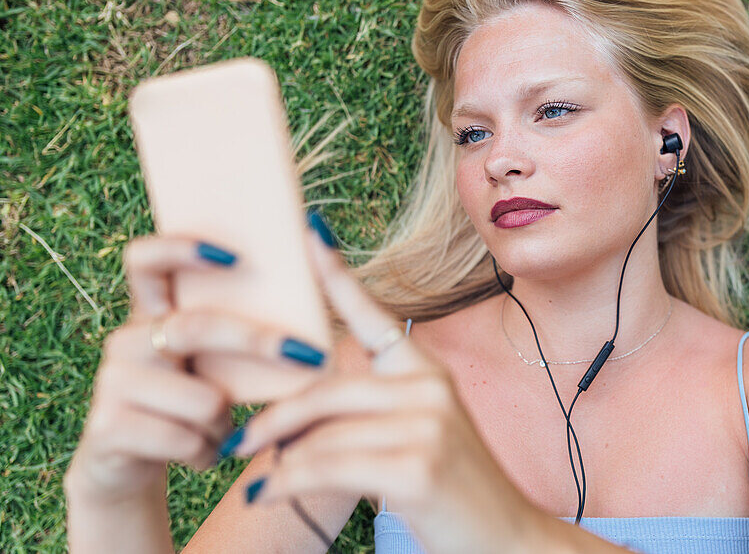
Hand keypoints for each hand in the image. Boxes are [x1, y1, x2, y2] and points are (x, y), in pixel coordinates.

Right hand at [65, 234, 329, 503]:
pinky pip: (186, 439)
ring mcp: (111, 381)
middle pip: (195, 328)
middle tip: (309, 355)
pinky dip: (208, 453)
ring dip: (227, 423)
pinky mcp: (107, 426)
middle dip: (259, 342)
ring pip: (203, 399)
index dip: (181, 248)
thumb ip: (233, 331)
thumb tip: (312, 287)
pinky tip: (200, 454)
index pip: (144, 259)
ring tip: (220, 430)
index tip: (235, 256)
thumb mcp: (207, 366)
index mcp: (149, 314)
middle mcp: (125, 340)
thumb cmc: (188, 405)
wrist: (129, 469)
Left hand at [227, 218, 544, 553]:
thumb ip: (369, 414)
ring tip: (256, 480)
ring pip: (321, 434)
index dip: (337, 274)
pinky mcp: (417, 467)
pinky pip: (326, 468)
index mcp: (427, 373)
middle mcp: (431, 388)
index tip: (308, 231)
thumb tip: (294, 412)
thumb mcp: (417, 438)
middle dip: (274, 418)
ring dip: (278, 460)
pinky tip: (266, 495)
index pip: (375, 316)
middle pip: (326, 389)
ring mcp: (427, 425)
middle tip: (238, 442)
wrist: (505, 541)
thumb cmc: (453, 493)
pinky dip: (287, 484)